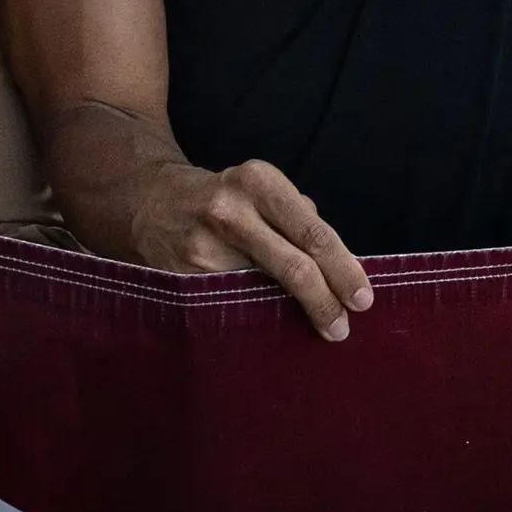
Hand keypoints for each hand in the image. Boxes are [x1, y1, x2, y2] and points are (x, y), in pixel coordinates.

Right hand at [130, 155, 373, 339]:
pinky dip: (256, 316)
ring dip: (291, 316)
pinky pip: (232, 305)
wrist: (149, 202)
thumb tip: (340, 266)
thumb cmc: (224, 200)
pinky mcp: (183, 278)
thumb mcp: (262, 190)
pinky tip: (269, 327)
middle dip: (325, 301)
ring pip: (263, 291)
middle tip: (343, 327)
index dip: (342, 269)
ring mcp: (204, 247)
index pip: (313, 232)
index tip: (362, 299)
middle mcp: (232, 211)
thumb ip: (299, 219)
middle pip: (293, 264)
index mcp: (260, 181)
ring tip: (312, 329)